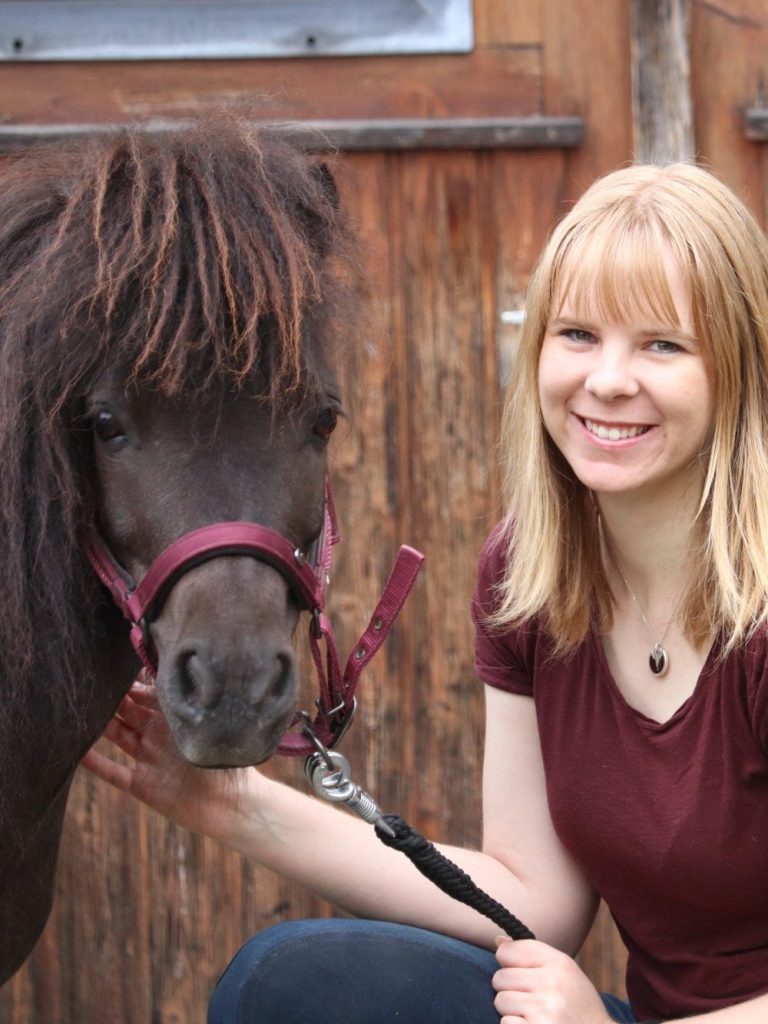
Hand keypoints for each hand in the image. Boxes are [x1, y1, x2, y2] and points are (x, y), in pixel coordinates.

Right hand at [81, 679, 260, 838]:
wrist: (232, 805)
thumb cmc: (229, 763)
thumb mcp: (210, 728)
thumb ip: (192, 703)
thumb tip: (179, 671)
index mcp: (177, 717)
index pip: (149, 691)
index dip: (132, 680)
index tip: (115, 667)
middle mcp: (159, 733)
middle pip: (128, 709)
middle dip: (111, 696)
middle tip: (92, 682)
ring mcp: (148, 757)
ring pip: (117, 735)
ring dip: (99, 723)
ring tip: (78, 708)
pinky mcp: (141, 783)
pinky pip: (113, 771)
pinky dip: (95, 763)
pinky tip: (77, 752)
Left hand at [493, 938, 612, 1023]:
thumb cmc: (577, 1005)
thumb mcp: (564, 972)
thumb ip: (531, 954)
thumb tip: (498, 942)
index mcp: (559, 963)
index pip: (509, 951)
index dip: (507, 963)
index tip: (519, 972)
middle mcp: (552, 984)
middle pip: (500, 978)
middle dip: (510, 990)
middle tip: (531, 999)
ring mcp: (545, 1011)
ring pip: (500, 1001)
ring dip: (511, 1011)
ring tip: (534, 1015)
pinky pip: (505, 1023)